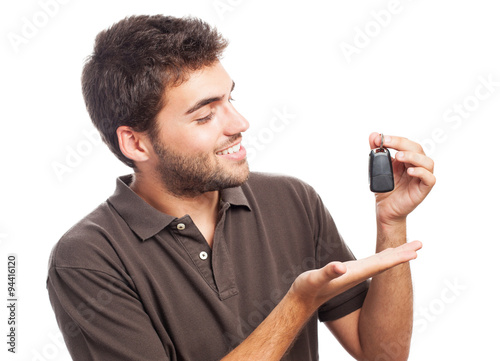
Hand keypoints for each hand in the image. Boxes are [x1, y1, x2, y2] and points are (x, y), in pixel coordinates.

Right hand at [290, 241, 421, 308]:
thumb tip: (340, 266)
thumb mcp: (313, 279)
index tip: (413, 253)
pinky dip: (383, 255)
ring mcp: (355, 273)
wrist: (303, 301)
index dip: (397, 258)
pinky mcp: (350, 272)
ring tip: (410, 248)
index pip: (380, 265)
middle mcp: (358, 274)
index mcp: (353, 275)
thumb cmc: (307, 289)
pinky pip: (372, 262)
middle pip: (385, 263)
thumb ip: (327, 273)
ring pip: (380, 262)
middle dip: (403, 254)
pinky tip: (387, 253)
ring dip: (396, 255)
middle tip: (420, 245)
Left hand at [369, 133, 435, 225]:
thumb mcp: (378, 167)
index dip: (395, 139)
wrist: (385, 208)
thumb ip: (377, 152)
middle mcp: (417, 165)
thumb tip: (373, 135)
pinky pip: (429, 178)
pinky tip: (409, 171)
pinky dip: (421, 172)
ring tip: (398, 157)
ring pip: (427, 162)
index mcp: (408, 159)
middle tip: (387, 143)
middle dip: (401, 144)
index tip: (381, 138)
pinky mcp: (424, 188)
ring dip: (413, 157)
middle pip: (417, 149)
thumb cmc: (385, 188)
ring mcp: (422, 177)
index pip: (406, 143)